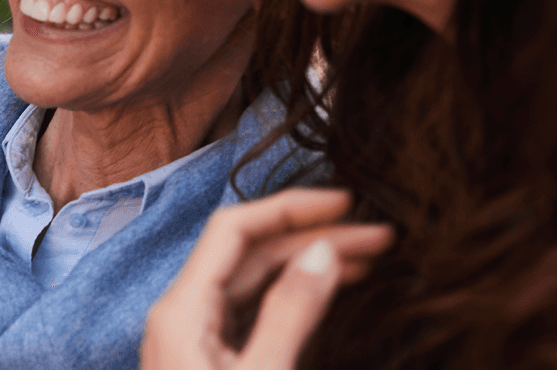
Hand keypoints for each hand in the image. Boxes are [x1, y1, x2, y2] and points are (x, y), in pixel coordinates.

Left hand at [142, 188, 393, 369]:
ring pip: (252, 283)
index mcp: (180, 310)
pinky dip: (288, 297)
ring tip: (364, 260)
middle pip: (247, 253)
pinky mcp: (207, 360)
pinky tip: (324, 292)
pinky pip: (249, 311)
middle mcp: (180, 315)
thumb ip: (290, 312)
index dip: (289, 207)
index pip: (232, 229)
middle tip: (376, 236)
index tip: (345, 202)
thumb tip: (323, 251)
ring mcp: (192, 338)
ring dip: (304, 266)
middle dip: (311, 238)